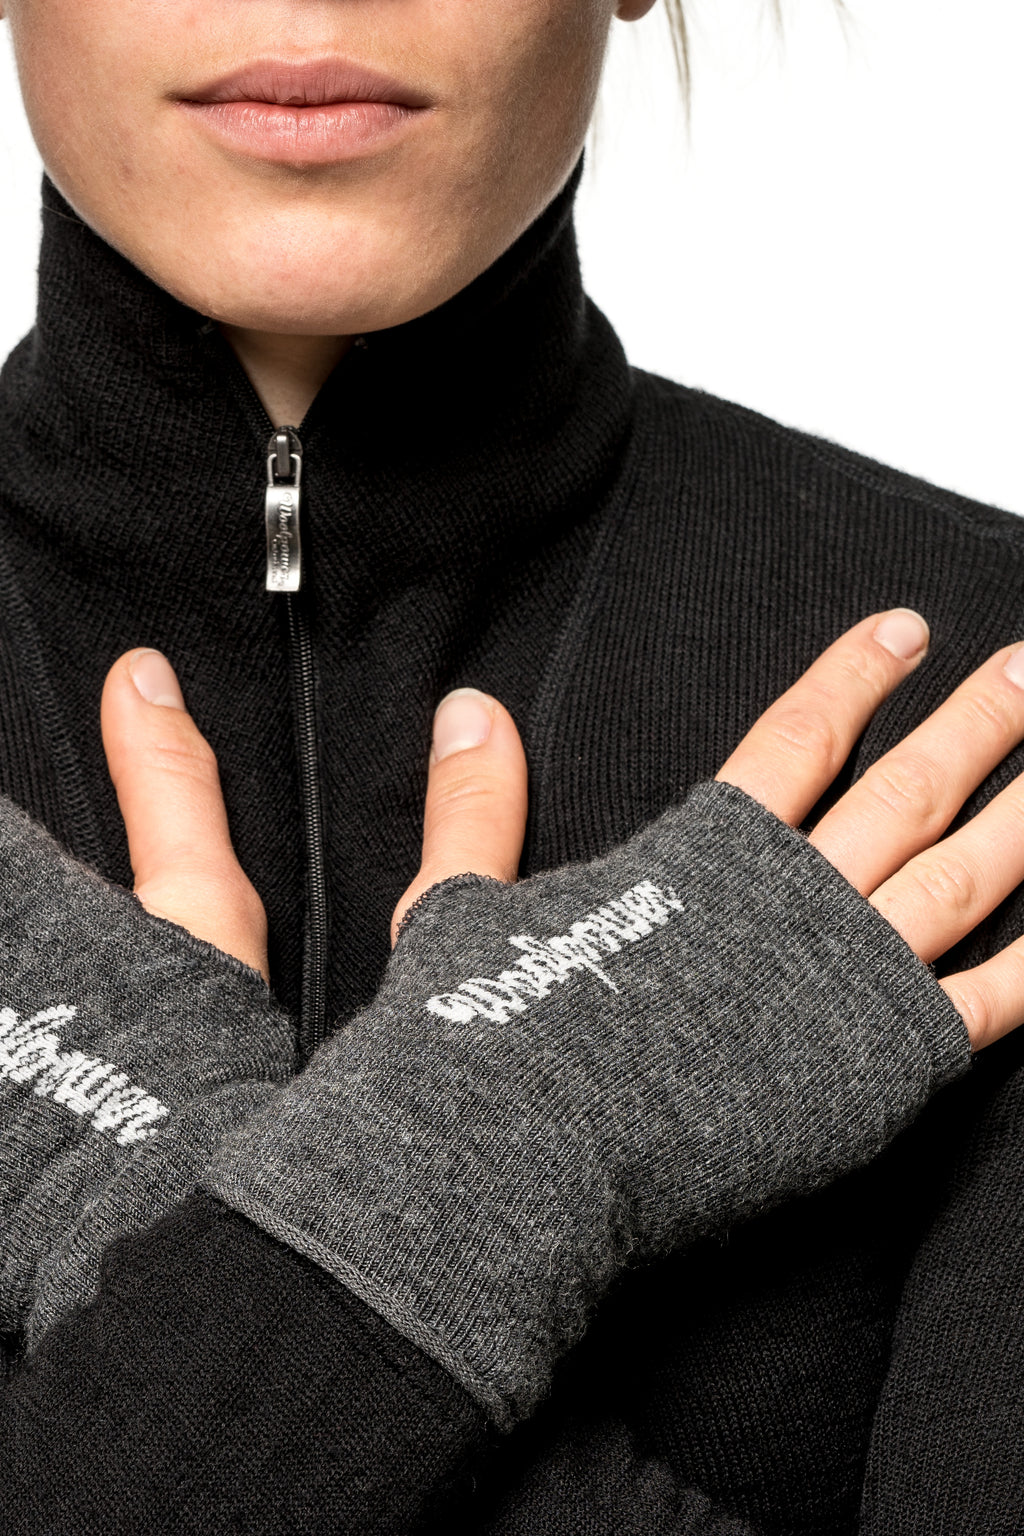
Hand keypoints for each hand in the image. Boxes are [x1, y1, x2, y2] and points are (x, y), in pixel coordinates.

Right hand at [104, 610, 1023, 1050]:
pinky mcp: (878, 1064)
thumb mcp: (459, 902)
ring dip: (1023, 811)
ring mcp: (846, 978)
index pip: (799, 737)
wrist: (528, 1161)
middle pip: (904, 787)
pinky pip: (983, 1000)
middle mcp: (793, 899)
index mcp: (705, 855)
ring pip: (963, 872)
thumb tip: (470, 704)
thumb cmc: (489, 1041)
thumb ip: (476, 801)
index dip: (855, 677)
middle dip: (974, 723)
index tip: (907, 630)